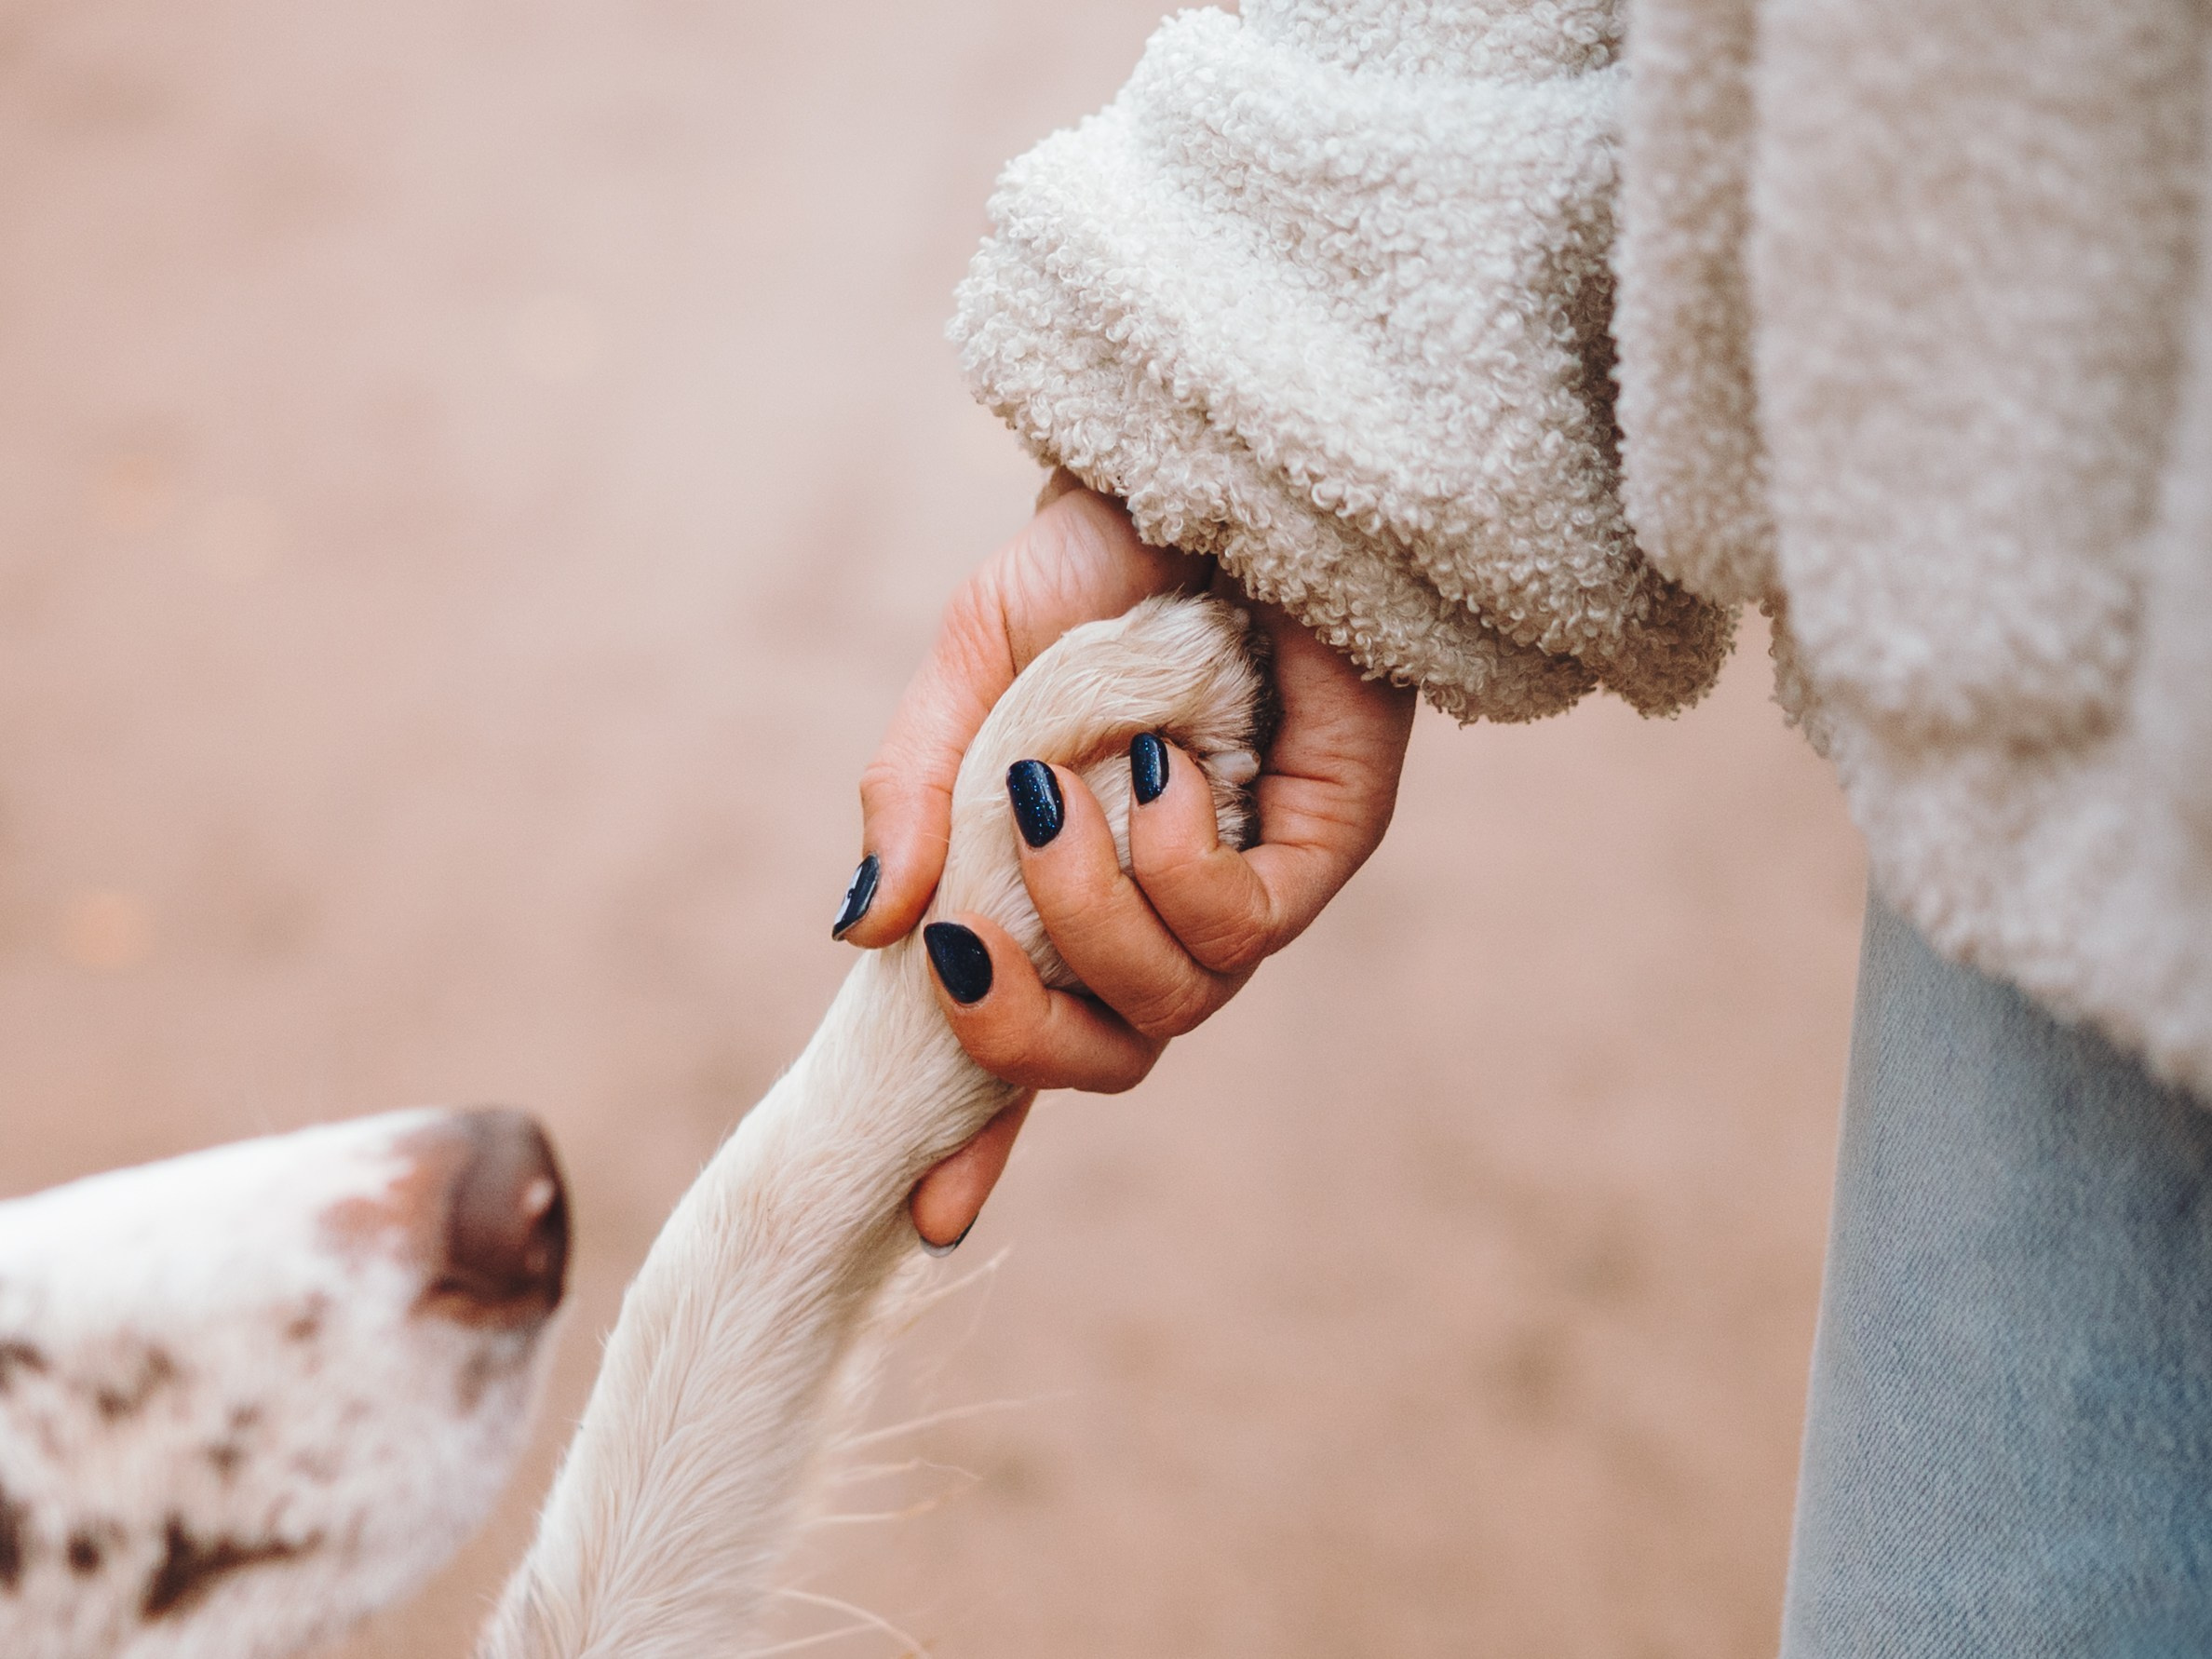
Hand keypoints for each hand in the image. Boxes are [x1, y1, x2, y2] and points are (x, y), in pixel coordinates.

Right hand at [850, 476, 1415, 1248]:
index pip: (1032, 1037)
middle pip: (1108, 1059)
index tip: (926, 1214)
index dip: (979, 1135)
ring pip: (1173, 1007)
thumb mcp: (965, 667)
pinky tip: (1163, 772)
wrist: (1206, 464)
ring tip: (1064, 793)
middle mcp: (1159, 906)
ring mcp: (1245, 885)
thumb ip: (910, 790)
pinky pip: (1243, 930)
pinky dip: (1176, 868)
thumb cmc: (1091, 561)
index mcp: (1067, 883)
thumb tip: (864, 933)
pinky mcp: (1324, 847)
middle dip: (1021, 1041)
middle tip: (966, 952)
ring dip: (1090, 918)